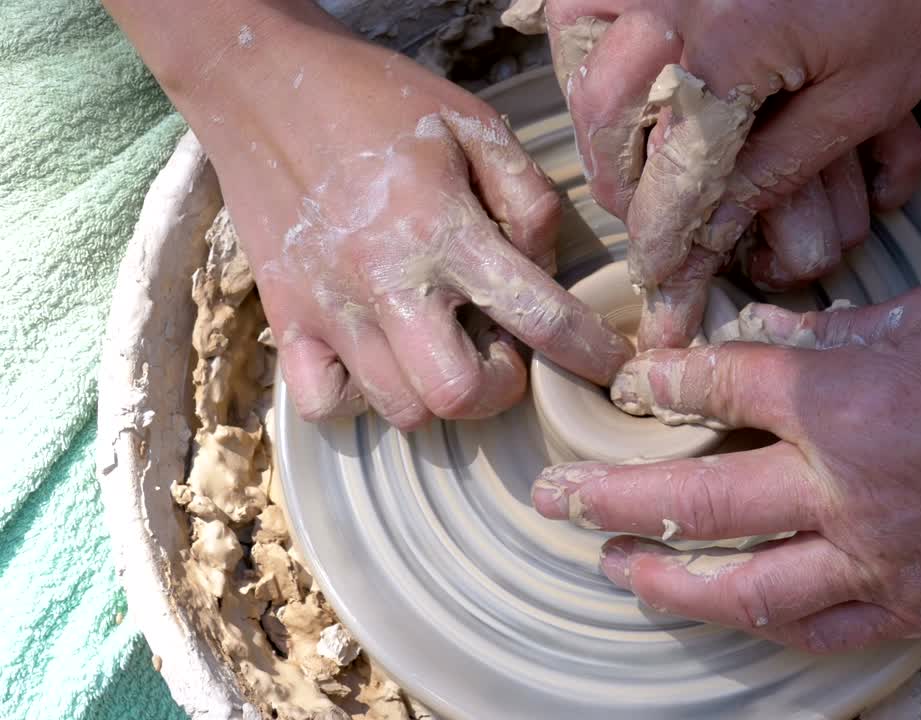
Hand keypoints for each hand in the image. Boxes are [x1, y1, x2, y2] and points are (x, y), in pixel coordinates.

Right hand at [130, 5, 631, 426]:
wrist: (259, 79)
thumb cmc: (376, 97)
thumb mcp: (472, 123)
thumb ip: (527, 196)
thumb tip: (545, 265)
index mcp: (441, 227)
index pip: (536, 315)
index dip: (587, 351)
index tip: (611, 365)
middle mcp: (385, 281)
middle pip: (458, 395)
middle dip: (499, 388)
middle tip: (500, 349)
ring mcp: (330, 309)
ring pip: (398, 408)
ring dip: (436, 391)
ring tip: (441, 343)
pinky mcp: (284, 318)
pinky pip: (325, 404)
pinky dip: (359, 397)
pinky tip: (379, 356)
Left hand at [530, 278, 920, 651]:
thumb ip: (837, 330)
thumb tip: (762, 338)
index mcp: (846, 400)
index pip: (717, 390)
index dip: (661, 381)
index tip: (632, 380)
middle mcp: (846, 488)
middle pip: (695, 499)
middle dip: (611, 494)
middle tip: (554, 495)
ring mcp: (876, 559)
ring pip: (741, 587)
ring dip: (663, 578)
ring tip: (612, 564)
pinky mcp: (911, 606)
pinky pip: (816, 630)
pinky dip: (759, 621)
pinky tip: (717, 607)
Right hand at [532, 0, 920, 347]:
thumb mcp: (867, 96)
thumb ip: (783, 166)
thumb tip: (717, 229)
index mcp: (728, 45)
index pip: (670, 173)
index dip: (661, 238)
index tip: (658, 275)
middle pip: (605, 115)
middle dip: (621, 181)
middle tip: (648, 217)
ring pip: (577, 45)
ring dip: (597, 108)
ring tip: (628, 148)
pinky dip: (592, 36)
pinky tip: (624, 67)